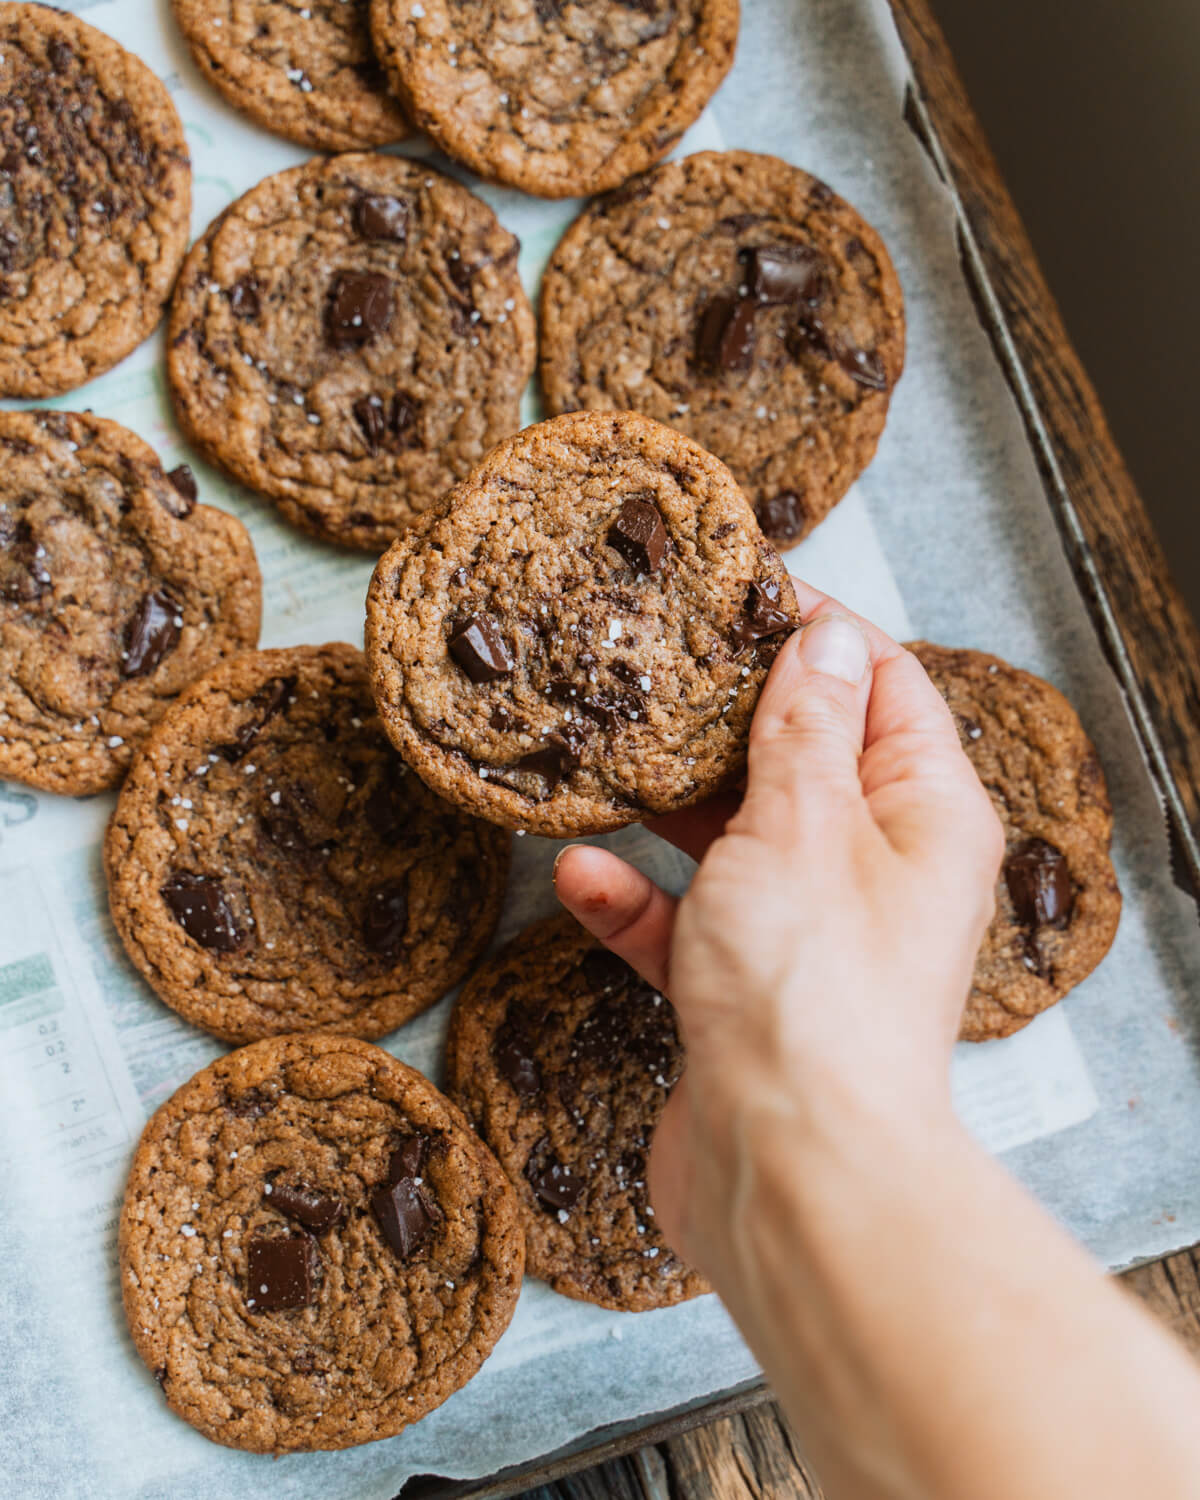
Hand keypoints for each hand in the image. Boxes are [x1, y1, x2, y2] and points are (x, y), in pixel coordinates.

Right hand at [553, 580, 1002, 1279]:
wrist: (790, 1180)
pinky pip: (682, 922)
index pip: (880, 684)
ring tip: (597, 753)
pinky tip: (574, 872)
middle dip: (721, 716)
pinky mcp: (741, 994)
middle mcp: (872, 870)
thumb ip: (801, 727)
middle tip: (646, 662)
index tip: (734, 592)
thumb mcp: (802, 825)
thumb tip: (819, 636)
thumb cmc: (814, 1000)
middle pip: (798, 758)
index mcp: (920, 815)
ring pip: (731, 838)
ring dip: (663, 805)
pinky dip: (632, 898)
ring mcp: (805, 934)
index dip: (812, 630)